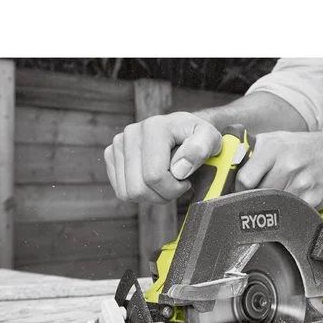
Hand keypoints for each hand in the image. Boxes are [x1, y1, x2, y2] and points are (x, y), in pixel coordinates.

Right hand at [104, 112, 221, 202]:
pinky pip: (121, 191)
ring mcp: (118, 143)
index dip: (173, 188)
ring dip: (152, 195)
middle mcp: (132, 132)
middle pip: (139, 188)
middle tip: (176, 183)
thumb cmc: (198, 138)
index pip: (154, 176)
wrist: (184, 131)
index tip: (186, 180)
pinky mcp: (111, 155)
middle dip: (162, 194)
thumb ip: (200, 150)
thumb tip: (178, 169)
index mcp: (155, 127)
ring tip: (166, 181)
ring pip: (128, 193)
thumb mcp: (211, 139)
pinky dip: (140, 192)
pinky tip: (153, 180)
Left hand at [236, 131, 322, 208]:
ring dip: (273, 204)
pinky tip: (295, 197)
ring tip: (280, 192)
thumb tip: (228, 164)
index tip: (240, 190)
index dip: (238, 188)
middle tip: (260, 193)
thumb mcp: (277, 139)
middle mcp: (288, 164)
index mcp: (274, 149)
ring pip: (274, 205)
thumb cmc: (304, 147)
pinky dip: (290, 209)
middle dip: (256, 197)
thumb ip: (253, 151)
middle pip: (258, 195)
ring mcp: (302, 183)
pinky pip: (292, 211)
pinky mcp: (314, 199)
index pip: (245, 178)